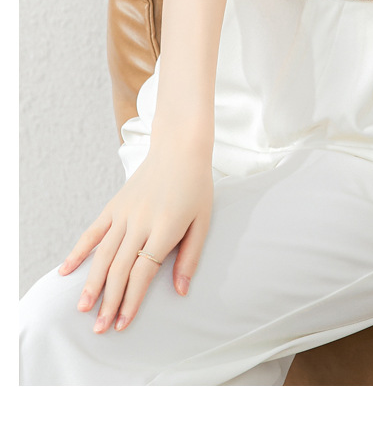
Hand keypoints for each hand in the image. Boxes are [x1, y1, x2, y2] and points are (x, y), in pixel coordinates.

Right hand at [57, 141, 213, 332]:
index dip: (132, 300)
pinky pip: (92, 232)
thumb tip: (180, 291)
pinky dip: (78, 251)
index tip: (122, 323)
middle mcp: (141, 221)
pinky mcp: (114, 205)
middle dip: (109, 301)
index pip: (143, 271)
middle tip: (99, 329)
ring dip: (91, 283)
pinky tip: (65, 271)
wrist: (179, 148)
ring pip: (103, 254)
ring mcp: (124, 212)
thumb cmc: (196, 186)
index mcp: (165, 227)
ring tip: (82, 309)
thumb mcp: (203, 221)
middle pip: (120, 268)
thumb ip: (190, 257)